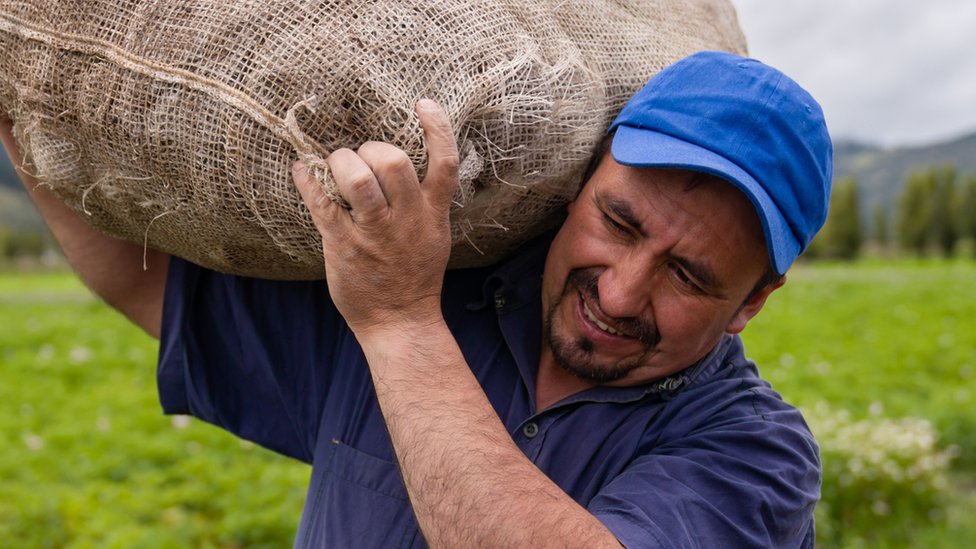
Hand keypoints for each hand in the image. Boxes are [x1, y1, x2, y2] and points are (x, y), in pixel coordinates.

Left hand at [293, 99, 458, 334]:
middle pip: (394, 162)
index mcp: (433, 214)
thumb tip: (401, 166)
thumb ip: (424, 203)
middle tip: (359, 157)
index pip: (445, 163)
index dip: (437, 127)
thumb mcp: (434, 236)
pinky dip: (308, 181)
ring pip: (359, 179)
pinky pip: (323, 204)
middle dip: (371, 148)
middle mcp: (407, 220)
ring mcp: (376, 234)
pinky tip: (300, 170)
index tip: (421, 104)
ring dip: (341, 162)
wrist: (400, 323)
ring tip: (335, 166)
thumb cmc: (413, 277)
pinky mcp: (345, 247)